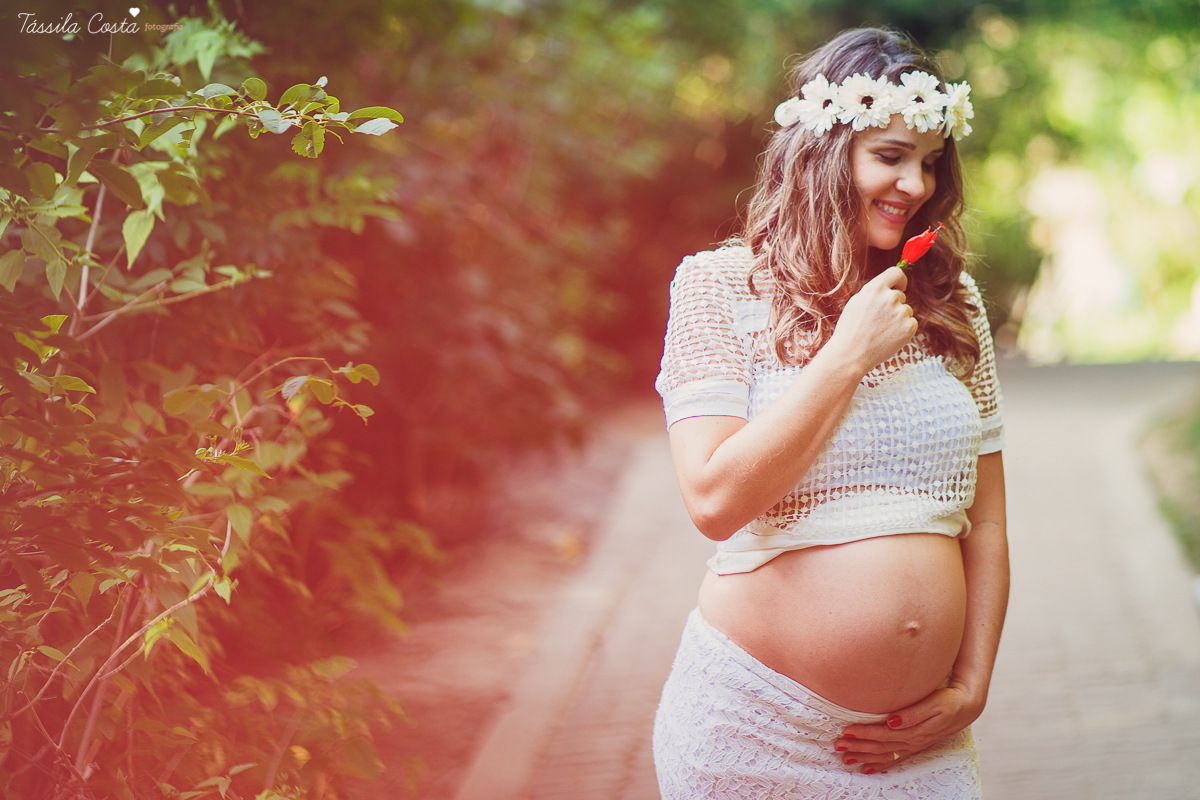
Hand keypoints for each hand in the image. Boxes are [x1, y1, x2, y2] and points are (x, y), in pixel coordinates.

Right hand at [826, 266, 916, 373]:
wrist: (851, 354)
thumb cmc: (850, 330)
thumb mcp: (857, 302)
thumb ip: (874, 292)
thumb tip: (889, 287)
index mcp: (875, 288)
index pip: (896, 273)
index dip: (899, 280)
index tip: (900, 287)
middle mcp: (890, 297)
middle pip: (900, 295)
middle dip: (893, 305)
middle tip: (879, 320)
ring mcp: (901, 312)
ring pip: (906, 310)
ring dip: (898, 318)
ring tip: (881, 331)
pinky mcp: (909, 327)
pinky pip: (912, 323)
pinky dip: (904, 330)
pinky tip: (889, 337)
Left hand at [832, 683, 983, 773]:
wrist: (966, 706)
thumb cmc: (948, 701)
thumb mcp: (934, 703)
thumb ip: (912, 713)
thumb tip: (892, 720)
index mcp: (914, 730)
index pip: (883, 734)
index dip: (864, 733)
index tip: (845, 731)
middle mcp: (912, 740)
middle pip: (880, 746)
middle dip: (858, 747)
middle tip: (837, 747)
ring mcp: (913, 745)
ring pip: (884, 754)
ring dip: (864, 757)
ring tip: (846, 760)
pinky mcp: (915, 745)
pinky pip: (895, 759)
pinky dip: (880, 765)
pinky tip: (867, 769)